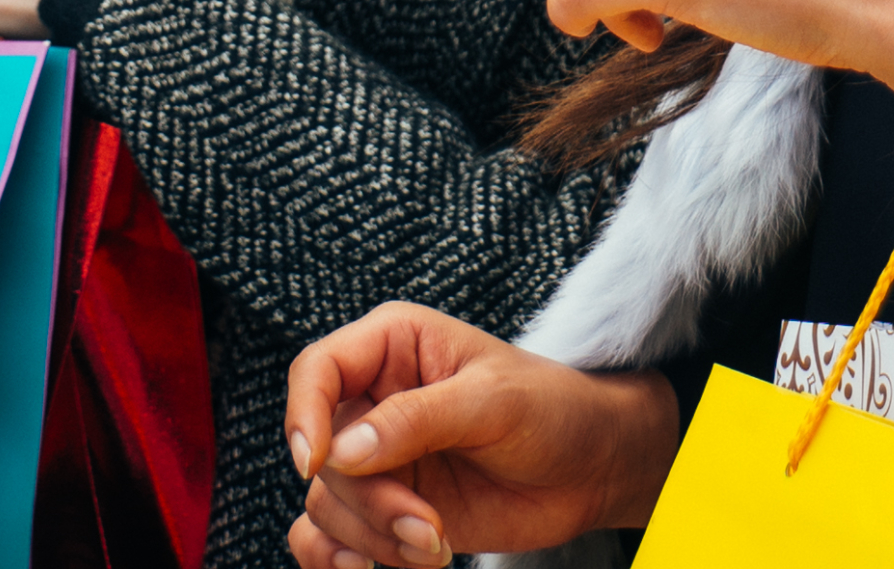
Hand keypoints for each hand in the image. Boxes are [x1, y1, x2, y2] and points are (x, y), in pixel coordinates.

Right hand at [282, 304, 682, 567]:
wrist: (589, 470)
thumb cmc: (550, 410)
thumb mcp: (493, 401)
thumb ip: (417, 419)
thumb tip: (343, 452)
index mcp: (393, 346)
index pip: (317, 369)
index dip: (304, 414)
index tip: (318, 461)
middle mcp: (374, 399)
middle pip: (324, 454)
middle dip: (371, 501)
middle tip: (427, 525)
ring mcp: (378, 458)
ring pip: (326, 503)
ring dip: (373, 537)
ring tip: (434, 546)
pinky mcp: (386, 506)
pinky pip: (327, 536)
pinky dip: (337, 558)